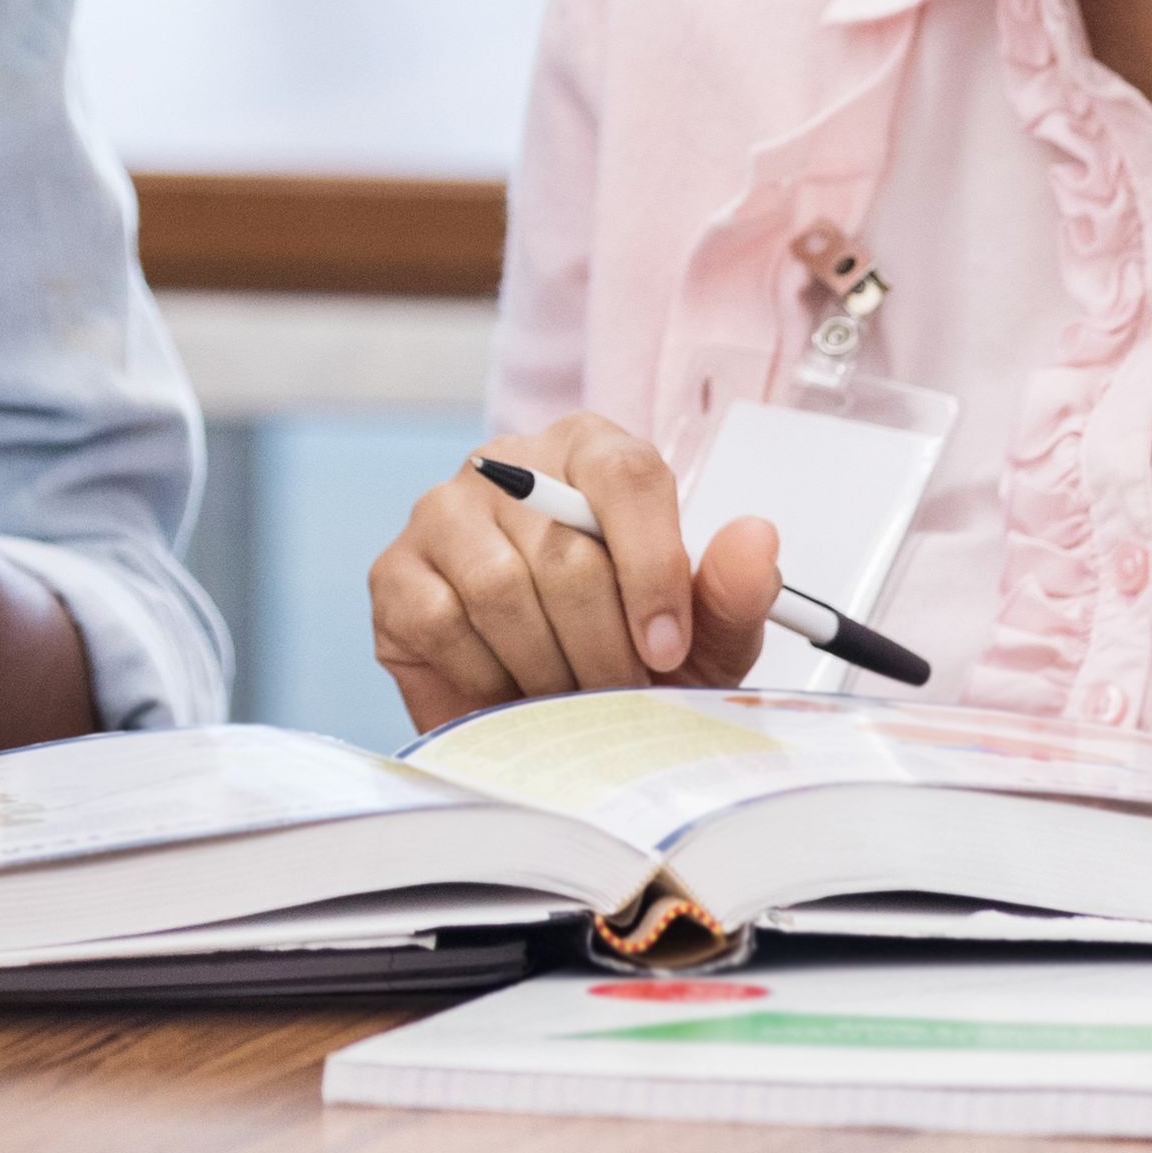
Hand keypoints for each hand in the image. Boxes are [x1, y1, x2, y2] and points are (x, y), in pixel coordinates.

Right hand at [368, 411, 781, 733]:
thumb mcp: (702, 633)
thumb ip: (734, 590)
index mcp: (590, 450)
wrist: (557, 702)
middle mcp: (509, 466)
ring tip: (570, 694)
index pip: (626, 476)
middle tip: (619, 691)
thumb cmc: (629, 647)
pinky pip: (442, 623)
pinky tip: (510, 689)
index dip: (653, 569)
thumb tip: (757, 539)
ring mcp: (443, 513)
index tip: (667, 647)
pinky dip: (487, 675)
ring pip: (501, 591)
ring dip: (547, 667)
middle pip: (564, 549)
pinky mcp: (395, 571)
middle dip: (603, 645)